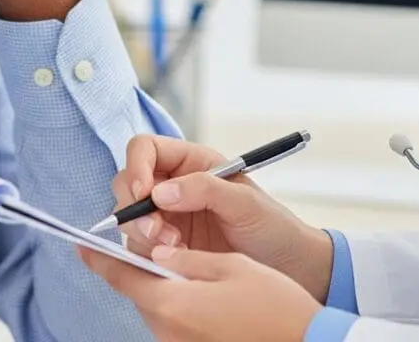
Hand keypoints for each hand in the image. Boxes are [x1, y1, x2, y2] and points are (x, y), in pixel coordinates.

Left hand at [79, 245, 321, 341]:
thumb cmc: (275, 306)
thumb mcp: (231, 267)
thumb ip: (186, 260)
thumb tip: (157, 255)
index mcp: (171, 303)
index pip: (122, 275)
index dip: (99, 257)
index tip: (80, 244)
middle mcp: (167, 331)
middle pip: (138, 291)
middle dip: (140, 265)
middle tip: (156, 240)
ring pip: (156, 306)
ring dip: (161, 285)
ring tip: (183, 260)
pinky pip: (173, 322)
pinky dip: (176, 301)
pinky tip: (199, 288)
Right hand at [109, 135, 334, 302]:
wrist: (289, 269)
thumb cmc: (272, 226)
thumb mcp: (244, 201)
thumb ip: (204, 189)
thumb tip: (159, 193)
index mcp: (190, 162)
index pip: (145, 149)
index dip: (137, 166)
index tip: (144, 192)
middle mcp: (173, 186)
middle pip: (129, 183)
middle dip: (134, 207)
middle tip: (157, 232)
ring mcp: (168, 218)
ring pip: (130, 217)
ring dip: (143, 234)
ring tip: (176, 250)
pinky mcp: (168, 248)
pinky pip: (142, 248)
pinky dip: (150, 255)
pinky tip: (177, 262)